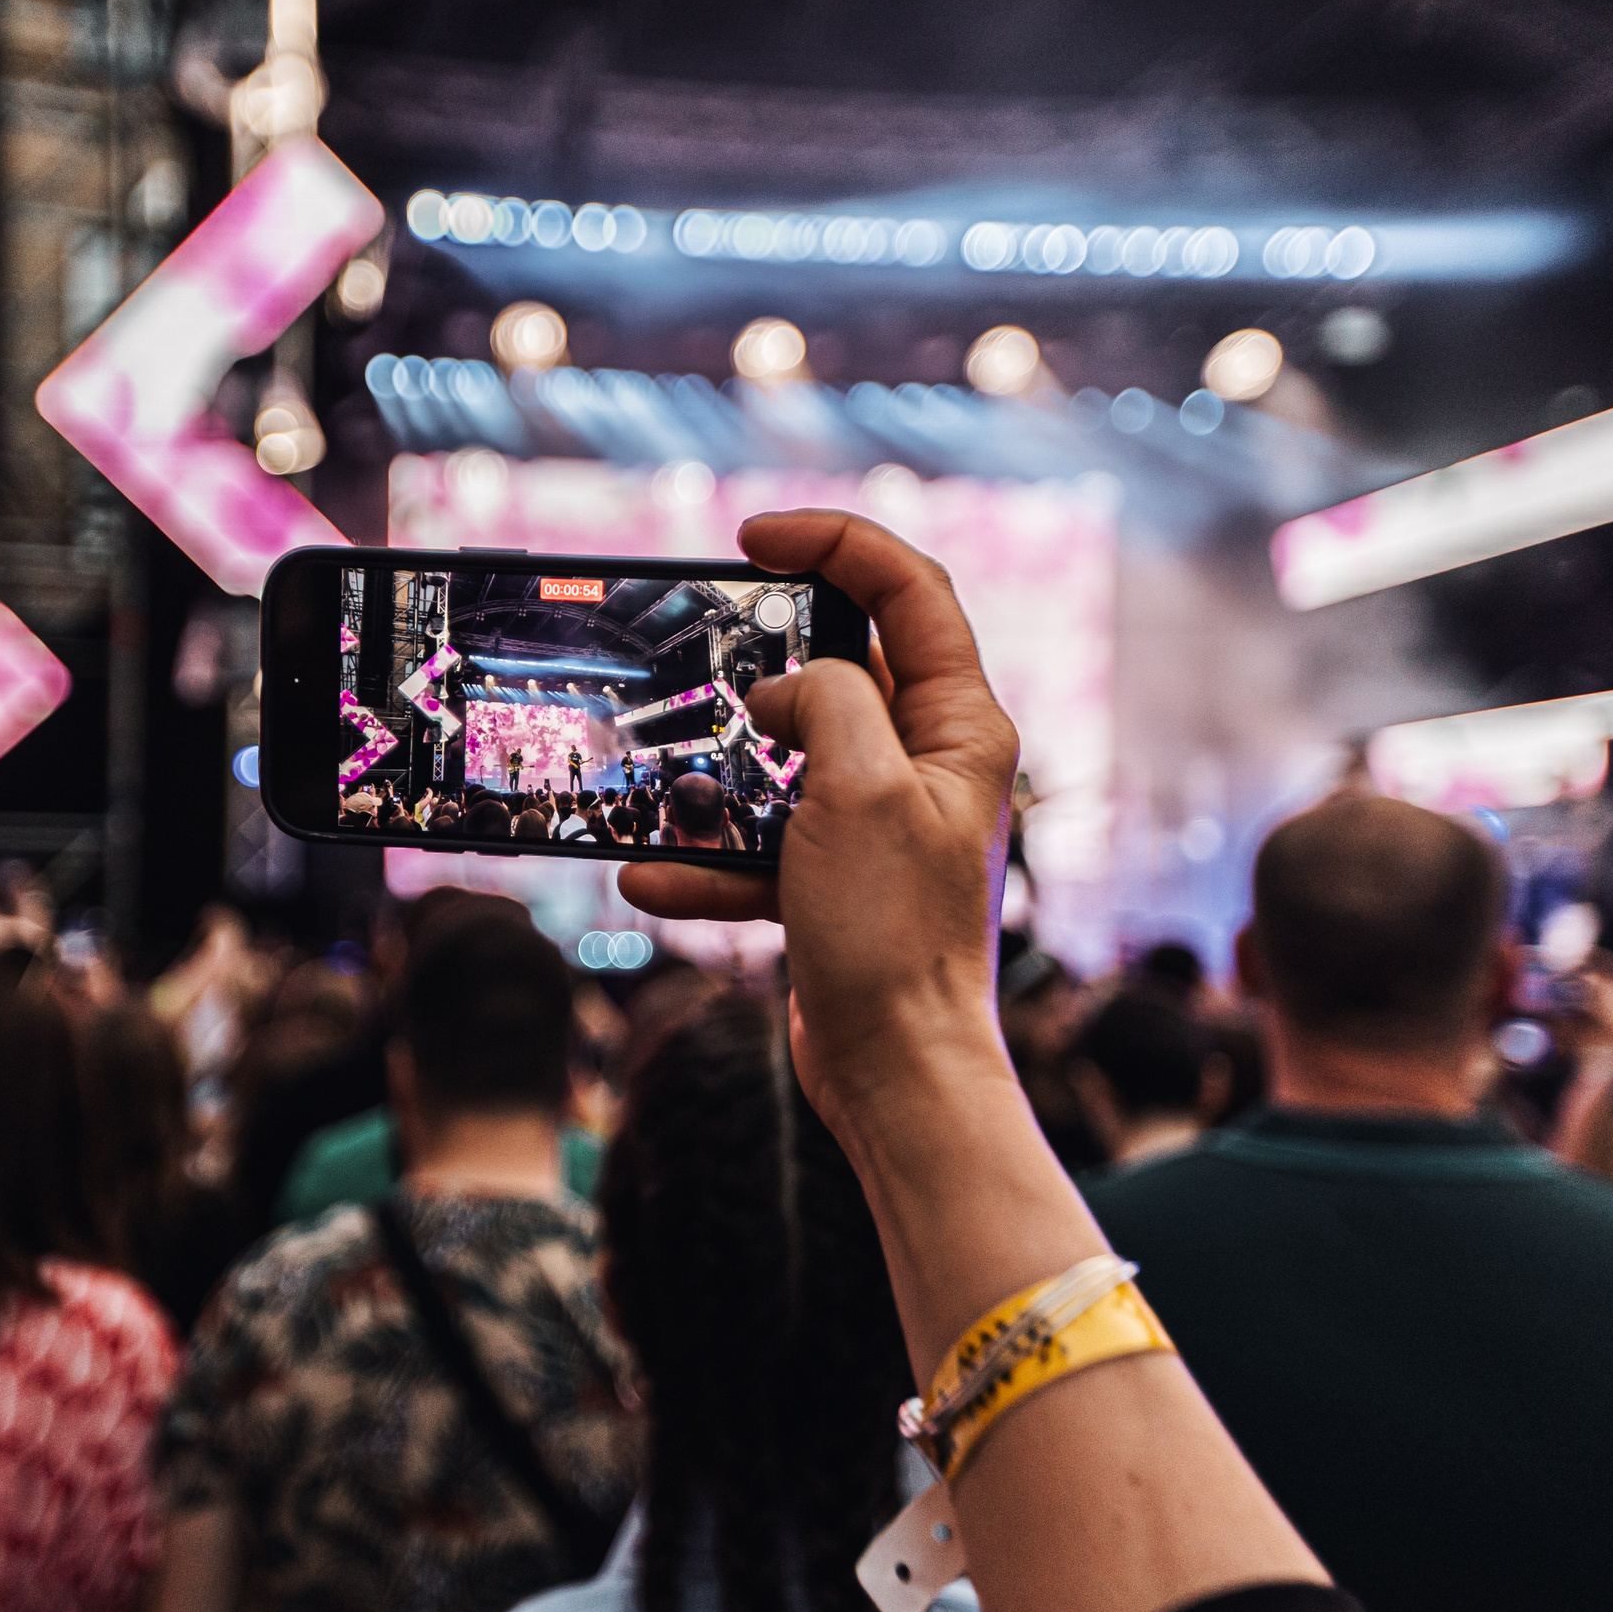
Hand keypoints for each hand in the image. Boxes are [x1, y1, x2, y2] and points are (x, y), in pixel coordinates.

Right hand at [620, 511, 1020, 1113]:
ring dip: (718, 773)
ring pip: (785, 761)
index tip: (754, 534)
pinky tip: (651, 878)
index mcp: (962, 728)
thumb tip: (784, 691)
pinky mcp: (836, 884)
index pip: (909, 592)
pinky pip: (758, 847)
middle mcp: (928, 767)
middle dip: (762, 661)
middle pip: (841, 669)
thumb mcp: (858, 789)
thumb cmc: (895, 937)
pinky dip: (705, 860)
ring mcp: (879, 826)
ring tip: (662, 777)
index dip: (836, 542)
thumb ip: (825, 702)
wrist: (899, 1077)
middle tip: (698, 643)